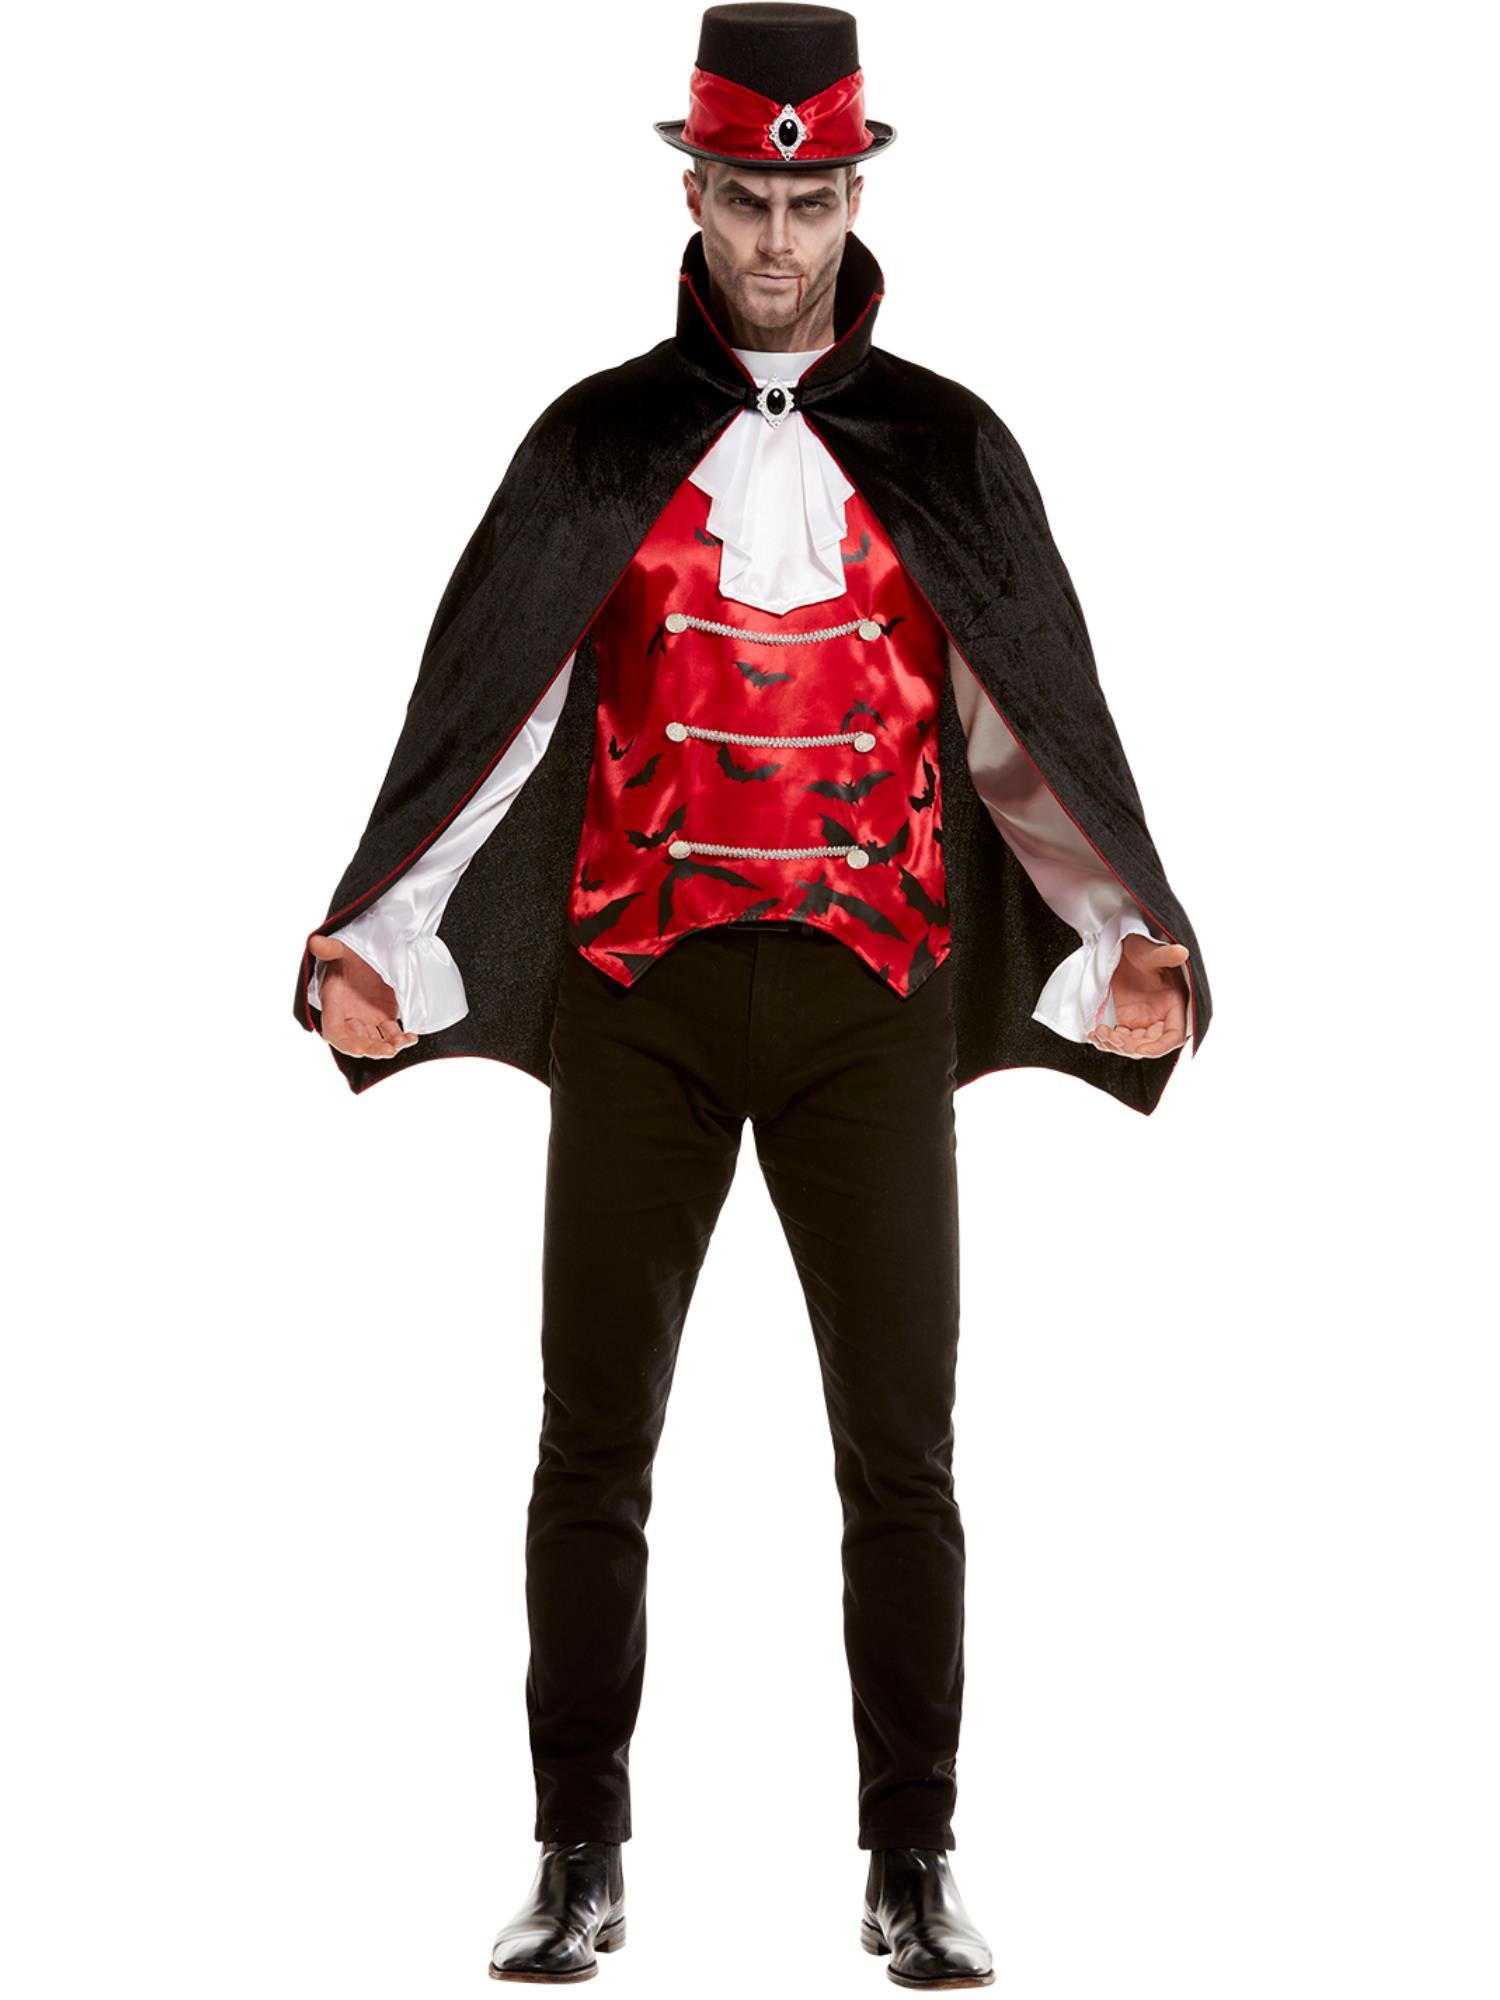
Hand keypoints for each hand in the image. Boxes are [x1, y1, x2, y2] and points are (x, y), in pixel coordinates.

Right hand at [308, 933, 418, 1059]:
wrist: (366, 958)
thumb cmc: (348, 957)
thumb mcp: (341, 951)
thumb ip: (331, 949)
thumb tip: (315, 941)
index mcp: (334, 1006)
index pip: (335, 1033)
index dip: (346, 1043)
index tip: (359, 1050)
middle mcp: (349, 1018)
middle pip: (358, 1042)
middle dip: (372, 1048)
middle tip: (389, 1050)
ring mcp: (367, 1021)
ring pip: (376, 1041)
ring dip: (389, 1045)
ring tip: (404, 1041)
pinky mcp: (383, 1019)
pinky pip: (392, 1034)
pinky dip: (401, 1038)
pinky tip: (412, 1037)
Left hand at [1087, 932, 1189, 1058]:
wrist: (1121, 948)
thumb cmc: (1141, 948)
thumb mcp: (1150, 952)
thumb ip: (1165, 955)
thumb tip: (1182, 952)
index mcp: (1174, 1004)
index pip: (1174, 1036)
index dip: (1159, 1047)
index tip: (1140, 1049)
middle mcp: (1161, 1017)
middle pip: (1150, 1045)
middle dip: (1130, 1046)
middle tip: (1110, 1035)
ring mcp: (1143, 1021)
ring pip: (1133, 1046)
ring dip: (1115, 1045)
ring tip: (1099, 1032)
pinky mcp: (1127, 1021)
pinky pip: (1120, 1039)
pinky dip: (1107, 1041)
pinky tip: (1094, 1033)